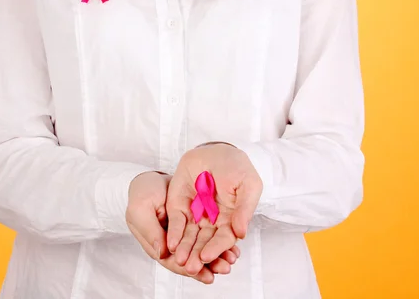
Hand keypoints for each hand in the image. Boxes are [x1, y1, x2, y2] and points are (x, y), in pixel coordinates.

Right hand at [126, 172, 240, 283]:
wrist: (151, 177)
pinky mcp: (195, 219)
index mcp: (158, 244)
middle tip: (225, 268)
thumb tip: (163, 253)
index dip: (189, 269)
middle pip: (192, 256)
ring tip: (233, 258)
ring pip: (202, 246)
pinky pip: (209, 231)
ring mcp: (185, 231)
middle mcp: (173, 241)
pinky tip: (234, 239)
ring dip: (217, 253)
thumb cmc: (142, 193)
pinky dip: (219, 237)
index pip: (174, 261)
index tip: (206, 274)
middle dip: (209, 264)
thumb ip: (150, 231)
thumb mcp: (141, 210)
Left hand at [166, 143, 262, 275]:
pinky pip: (176, 222)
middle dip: (197, 255)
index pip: (223, 239)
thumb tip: (242, 233)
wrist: (215, 149)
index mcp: (230, 220)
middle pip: (204, 242)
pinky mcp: (179, 206)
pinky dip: (174, 233)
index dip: (215, 249)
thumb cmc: (236, 167)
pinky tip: (170, 244)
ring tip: (180, 261)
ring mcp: (195, 215)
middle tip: (191, 268)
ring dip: (185, 249)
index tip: (207, 257)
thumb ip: (245, 209)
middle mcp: (212, 222)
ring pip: (189, 236)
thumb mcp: (248, 185)